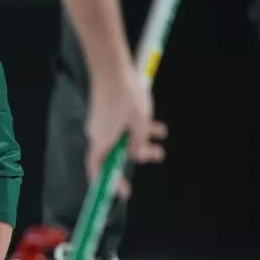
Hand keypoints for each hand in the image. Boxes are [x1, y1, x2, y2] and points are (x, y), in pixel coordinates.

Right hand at [86, 66, 167, 198]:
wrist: (111, 66)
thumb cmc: (124, 94)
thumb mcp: (139, 122)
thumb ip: (139, 142)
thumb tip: (137, 155)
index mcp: (102, 141)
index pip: (99, 170)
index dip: (109, 184)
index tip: (122, 193)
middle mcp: (98, 134)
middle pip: (116, 154)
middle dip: (138, 156)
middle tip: (157, 154)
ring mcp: (101, 122)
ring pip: (122, 138)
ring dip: (141, 139)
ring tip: (161, 134)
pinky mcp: (105, 111)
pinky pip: (121, 126)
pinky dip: (136, 127)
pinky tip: (153, 121)